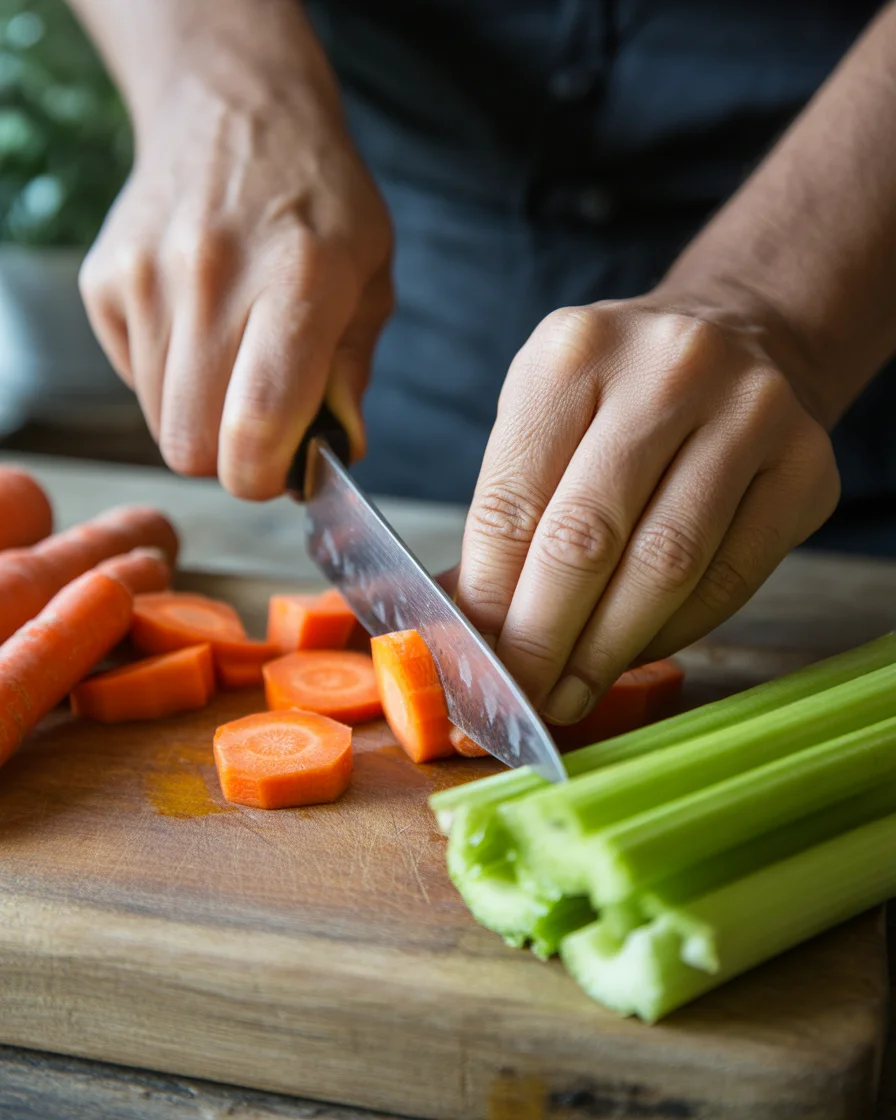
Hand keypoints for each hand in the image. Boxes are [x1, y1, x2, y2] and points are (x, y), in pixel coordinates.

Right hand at [79, 24, 391, 499]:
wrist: (233, 110)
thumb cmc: (319, 201)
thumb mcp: (371, 278)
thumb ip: (353, 373)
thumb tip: (329, 455)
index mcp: (299, 281)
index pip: (255, 423)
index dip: (263, 476)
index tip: (281, 471)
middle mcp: (212, 278)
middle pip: (190, 446)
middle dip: (229, 458)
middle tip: (263, 424)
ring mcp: (147, 277)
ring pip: (159, 421)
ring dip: (201, 418)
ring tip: (235, 360)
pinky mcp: (105, 280)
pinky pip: (134, 379)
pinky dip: (170, 379)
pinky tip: (200, 329)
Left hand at [455, 297, 840, 722]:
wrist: (743, 337)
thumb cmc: (621, 394)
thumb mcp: (547, 411)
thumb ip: (510, 507)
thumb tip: (473, 625)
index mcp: (573, 353)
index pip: (511, 502)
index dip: (488, 601)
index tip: (475, 664)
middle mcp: (666, 369)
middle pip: (586, 538)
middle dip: (543, 638)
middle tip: (524, 695)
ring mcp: (749, 412)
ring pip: (666, 566)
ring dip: (608, 649)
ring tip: (572, 692)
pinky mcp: (806, 466)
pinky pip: (730, 578)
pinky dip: (674, 631)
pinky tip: (636, 650)